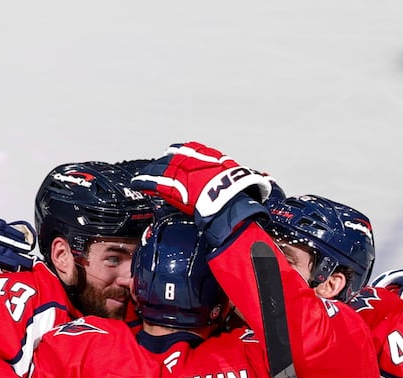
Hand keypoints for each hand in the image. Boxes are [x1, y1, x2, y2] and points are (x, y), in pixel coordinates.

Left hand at [131, 143, 270, 243]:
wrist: (232, 202)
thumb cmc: (240, 193)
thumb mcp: (245, 179)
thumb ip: (248, 177)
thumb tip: (266, 178)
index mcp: (210, 155)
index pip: (191, 150)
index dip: (181, 155)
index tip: (176, 156)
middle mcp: (194, 159)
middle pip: (173, 159)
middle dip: (164, 164)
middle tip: (155, 168)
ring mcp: (182, 172)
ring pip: (162, 169)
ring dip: (151, 173)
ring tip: (142, 177)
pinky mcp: (173, 187)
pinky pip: (155, 182)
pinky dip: (144, 182)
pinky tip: (137, 183)